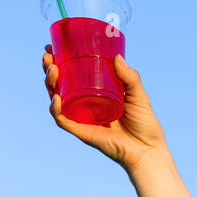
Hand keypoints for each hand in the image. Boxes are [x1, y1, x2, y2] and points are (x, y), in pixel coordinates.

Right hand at [42, 47, 168, 172]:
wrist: (148, 150)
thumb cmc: (145, 124)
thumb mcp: (138, 96)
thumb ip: (131, 78)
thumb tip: (117, 57)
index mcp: (94, 93)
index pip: (72, 74)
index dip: (60, 60)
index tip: (53, 46)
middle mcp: (84, 105)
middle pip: (59, 84)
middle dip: (50, 68)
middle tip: (49, 55)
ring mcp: (81, 118)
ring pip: (56, 98)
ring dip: (50, 83)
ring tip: (53, 69)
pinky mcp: (82, 132)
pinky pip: (63, 119)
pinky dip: (56, 109)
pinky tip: (56, 98)